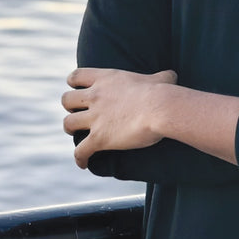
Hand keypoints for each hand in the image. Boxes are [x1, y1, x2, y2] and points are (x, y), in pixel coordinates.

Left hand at [62, 67, 177, 168]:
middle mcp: (96, 96)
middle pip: (66, 100)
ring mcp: (95, 117)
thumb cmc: (163, 92)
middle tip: (79, 114)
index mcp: (106, 79)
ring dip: (71, 130)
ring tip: (78, 136)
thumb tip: (172, 76)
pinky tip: (84, 163)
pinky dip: (80, 159)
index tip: (79, 89)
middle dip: (70, 108)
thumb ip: (161, 76)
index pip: (76, 76)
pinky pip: (80, 151)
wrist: (161, 108)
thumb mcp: (161, 78)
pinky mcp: (98, 137)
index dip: (74, 84)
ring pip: (68, 124)